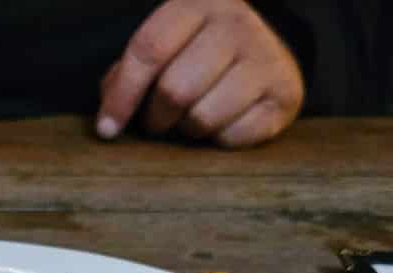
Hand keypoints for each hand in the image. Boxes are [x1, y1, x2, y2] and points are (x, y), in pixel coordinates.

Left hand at [96, 0, 302, 147]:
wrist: (266, 54)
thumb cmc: (197, 55)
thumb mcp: (163, 50)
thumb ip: (128, 73)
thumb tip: (108, 116)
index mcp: (198, 3)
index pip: (149, 50)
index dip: (123, 95)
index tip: (107, 129)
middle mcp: (236, 24)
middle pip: (175, 90)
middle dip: (157, 117)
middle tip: (158, 120)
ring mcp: (266, 56)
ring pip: (203, 118)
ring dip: (188, 129)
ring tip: (192, 117)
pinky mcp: (286, 93)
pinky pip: (233, 137)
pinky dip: (219, 139)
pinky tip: (224, 121)